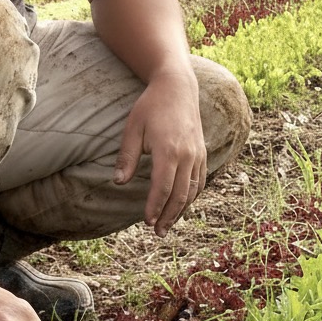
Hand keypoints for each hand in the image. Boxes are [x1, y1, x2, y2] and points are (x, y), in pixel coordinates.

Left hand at [113, 69, 206, 236]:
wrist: (177, 87)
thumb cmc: (151, 106)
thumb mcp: (133, 128)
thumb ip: (127, 156)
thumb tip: (118, 182)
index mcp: (168, 150)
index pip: (162, 188)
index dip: (155, 207)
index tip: (147, 222)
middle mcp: (187, 155)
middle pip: (179, 194)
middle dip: (168, 216)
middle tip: (158, 232)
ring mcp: (198, 154)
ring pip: (192, 190)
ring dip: (181, 210)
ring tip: (168, 224)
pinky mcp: (203, 152)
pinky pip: (200, 180)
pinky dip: (192, 196)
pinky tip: (182, 205)